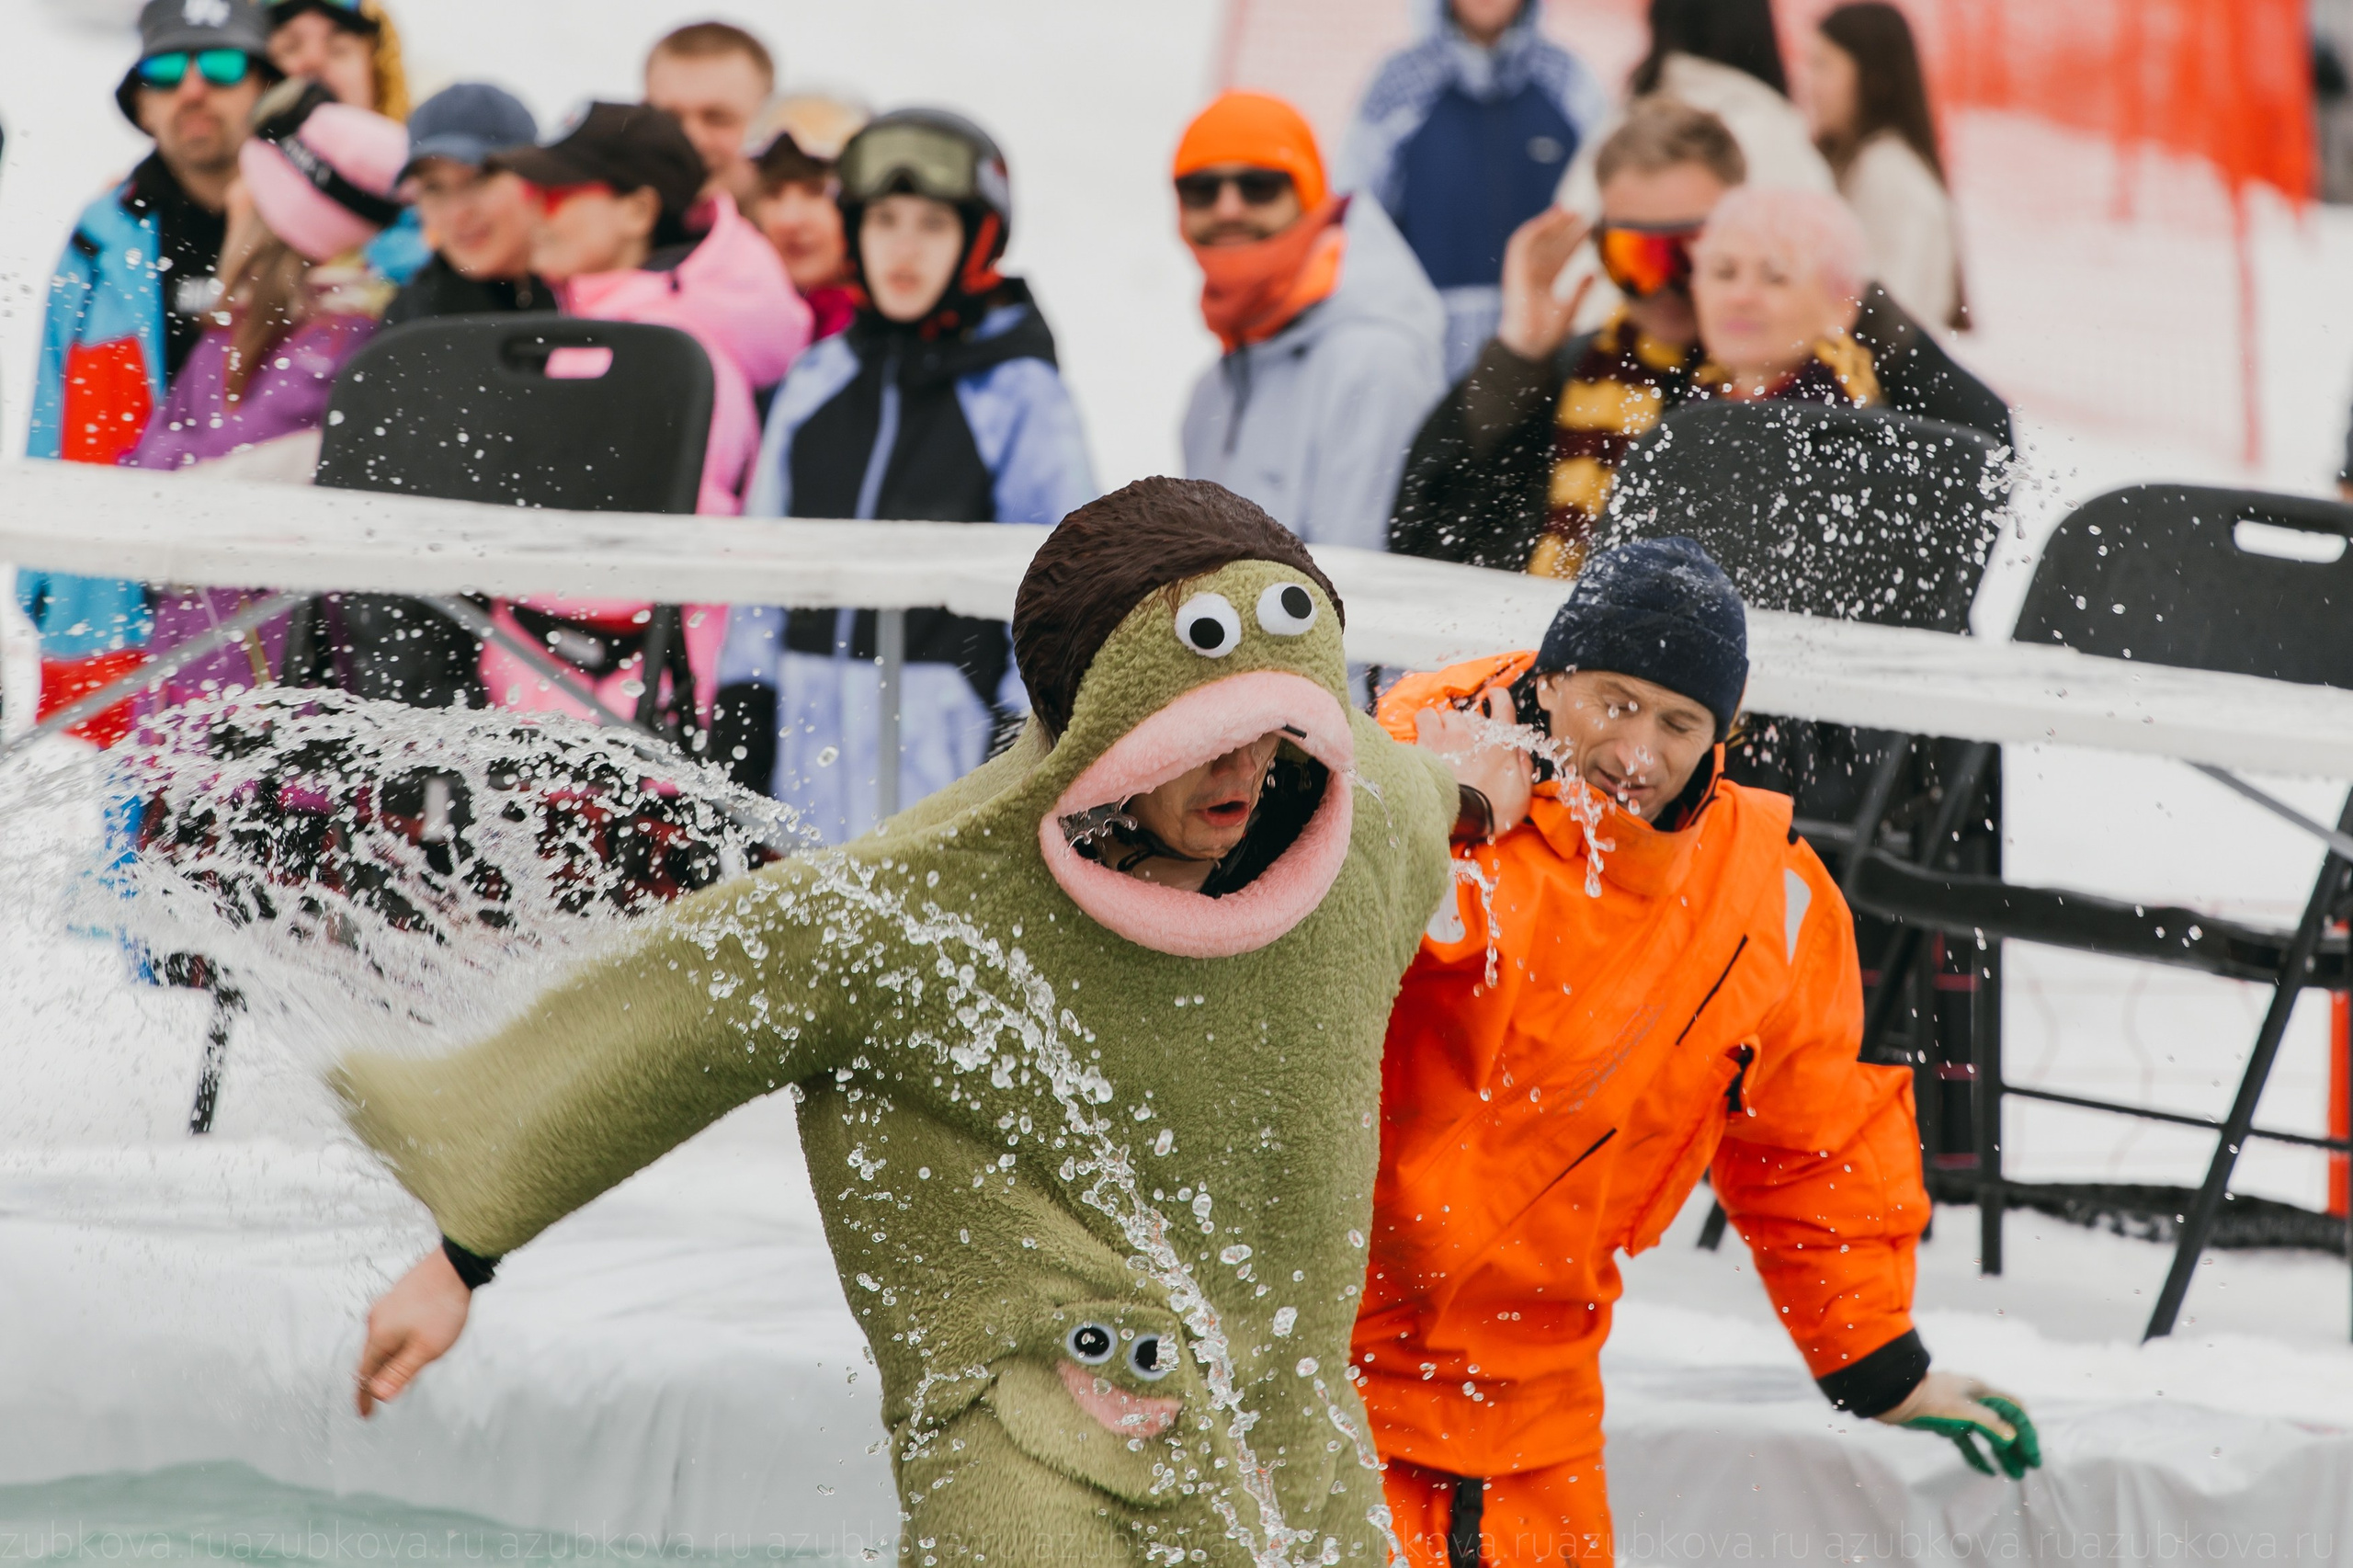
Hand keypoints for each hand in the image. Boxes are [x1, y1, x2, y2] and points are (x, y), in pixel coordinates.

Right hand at [355, 1246, 471, 1416]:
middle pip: (371, 1358)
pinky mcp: (398, 1296)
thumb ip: (401, 1373)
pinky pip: (390, 1328)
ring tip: (401, 1373)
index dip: (364, 1397)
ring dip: (388, 1360)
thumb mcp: (426, 1349)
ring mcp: (386, 1305)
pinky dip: (395, 1343)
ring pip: (381, 1341)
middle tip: (382, 1398)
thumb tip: (379, 1395)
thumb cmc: (443, 1307)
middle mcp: (376, 1319)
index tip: (365, 1414)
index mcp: (379, 1335)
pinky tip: (410, 1343)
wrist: (455, 1264)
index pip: (364, 1374)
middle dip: (377, 1379)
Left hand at [1416, 689, 1534, 835]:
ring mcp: (1451, 735)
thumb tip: (1520, 752)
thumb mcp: (1522, 792)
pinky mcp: (1427, 742)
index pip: (1503, 703)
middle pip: (1470, 715)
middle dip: (1467, 727)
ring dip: (1445, 725)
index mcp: (1501, 741)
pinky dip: (1425, 724)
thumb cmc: (1493, 810)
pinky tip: (1424, 737)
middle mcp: (1476, 732)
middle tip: (1465, 746)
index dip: (1498, 696)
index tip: (1492, 697)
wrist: (1460, 818)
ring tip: (1443, 743)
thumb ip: (1524, 767)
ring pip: (1446, 714)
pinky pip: (1424, 718)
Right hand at [1497, 207, 1595, 362]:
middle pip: (1550, 244)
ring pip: (1537, 239)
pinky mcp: (1514, 270)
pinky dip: (1536, 228)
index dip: (1575, 240)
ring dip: (1551, 223)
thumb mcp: (1571, 310)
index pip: (1561, 256)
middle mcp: (1533, 274)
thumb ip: (1581, 291)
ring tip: (1570, 210)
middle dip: (1566, 227)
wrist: (1530, 346)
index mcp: (1544, 283)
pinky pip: (1522, 243)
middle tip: (1585, 212)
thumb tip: (1594, 274)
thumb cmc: (1547, 335)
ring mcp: (1523, 271)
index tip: (1592, 226)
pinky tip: (1552, 218)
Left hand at [1878, 1370, 2040, 1478]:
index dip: (2027, 1434)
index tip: (2033, 1458)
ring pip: (1988, 1434)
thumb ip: (1991, 1425)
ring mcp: (1961, 1412)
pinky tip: (1988, 1471)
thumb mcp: (1965, 1412)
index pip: (2015, 1411)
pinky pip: (1968, 1441)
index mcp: (1982, 1391)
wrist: (1895, 1398)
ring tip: (2014, 1474)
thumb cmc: (1932, 1402)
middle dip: (2018, 1446)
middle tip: (2027, 1469)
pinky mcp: (1947, 1424)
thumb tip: (2013, 1437)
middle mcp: (1975, 1400)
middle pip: (2004, 1424)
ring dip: (2002, 1453)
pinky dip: (1978, 1455)